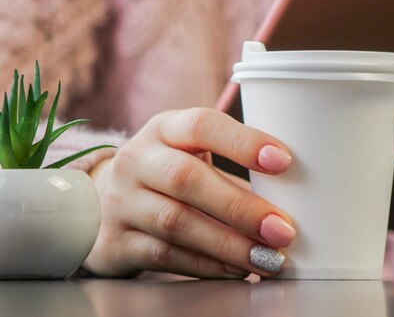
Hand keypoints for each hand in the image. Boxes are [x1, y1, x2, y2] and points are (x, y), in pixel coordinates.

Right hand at [83, 108, 295, 277]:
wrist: (97, 202)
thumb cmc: (165, 172)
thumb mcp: (188, 152)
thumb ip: (231, 166)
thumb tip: (295, 197)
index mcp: (166, 129)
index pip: (203, 125)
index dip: (243, 142)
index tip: (284, 161)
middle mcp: (138, 160)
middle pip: (187, 179)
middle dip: (240, 208)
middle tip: (282, 229)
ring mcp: (122, 201)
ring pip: (176, 222)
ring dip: (229, 244)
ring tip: (268, 257)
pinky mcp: (116, 242)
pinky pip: (165, 256)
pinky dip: (208, 264)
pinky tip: (238, 270)